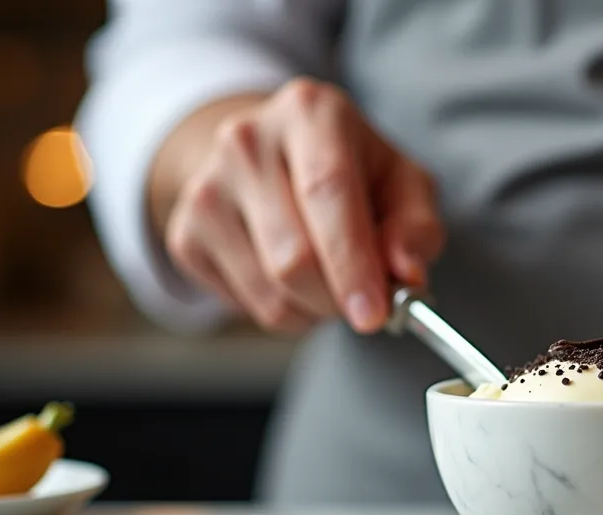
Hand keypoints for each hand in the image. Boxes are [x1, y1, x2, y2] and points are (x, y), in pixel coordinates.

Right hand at [159, 77, 443, 333]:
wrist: (268, 156)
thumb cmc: (349, 170)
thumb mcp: (402, 181)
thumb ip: (416, 226)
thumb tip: (406, 273)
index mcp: (310, 112)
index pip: (327, 191)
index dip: (352, 262)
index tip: (375, 314)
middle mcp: (249, 141)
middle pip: (293, 255)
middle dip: (338, 299)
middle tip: (365, 304)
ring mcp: (207, 187)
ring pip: (269, 290)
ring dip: (314, 310)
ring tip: (331, 282)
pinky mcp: (185, 233)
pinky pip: (244, 305)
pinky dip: (283, 312)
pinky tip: (292, 280)